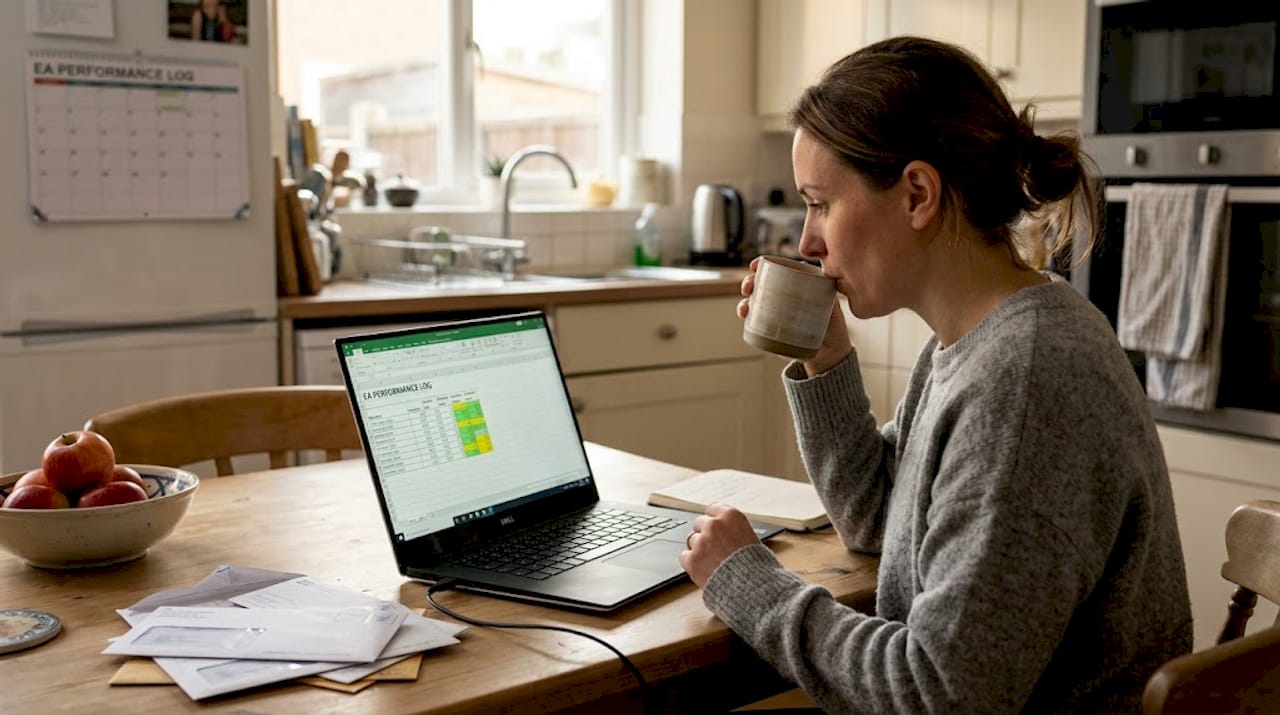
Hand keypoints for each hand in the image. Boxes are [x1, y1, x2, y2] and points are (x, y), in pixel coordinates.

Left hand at [679, 503, 761, 587]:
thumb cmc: (758, 566)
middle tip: (713, 547)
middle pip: (699, 523)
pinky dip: (692, 563)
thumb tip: (726, 531)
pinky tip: (703, 569)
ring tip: (712, 562)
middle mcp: (714, 525)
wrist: (753, 587)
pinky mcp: (692, 559)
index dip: (713, 520)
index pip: (713, 509)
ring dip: (699, 549)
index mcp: (731, 516)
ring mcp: (701, 542)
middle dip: (705, 534)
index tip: (713, 526)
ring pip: (692, 540)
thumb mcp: (752, 539)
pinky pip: (684, 556)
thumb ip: (735, 531)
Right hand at [737, 257, 852, 376]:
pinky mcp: (771, 330)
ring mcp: (774, 313)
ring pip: (754, 302)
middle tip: (748, 286)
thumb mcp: (831, 301)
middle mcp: (781, 297)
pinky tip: (745, 315)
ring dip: (744, 301)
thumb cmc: (832, 322)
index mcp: (794, 285)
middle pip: (760, 285)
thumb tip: (817, 272)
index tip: (755, 266)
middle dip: (749, 282)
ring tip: (745, 307)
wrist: (830, 351)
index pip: (775, 271)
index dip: (762, 265)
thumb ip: (825, 286)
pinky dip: (747, 316)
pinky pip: (755, 321)